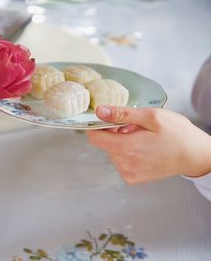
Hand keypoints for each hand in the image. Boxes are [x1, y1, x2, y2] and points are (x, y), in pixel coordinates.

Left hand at [87, 106, 210, 183]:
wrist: (196, 156)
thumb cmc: (178, 134)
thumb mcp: (151, 117)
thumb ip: (122, 114)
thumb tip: (100, 112)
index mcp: (126, 147)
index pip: (94, 137)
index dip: (98, 126)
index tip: (109, 119)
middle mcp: (124, 164)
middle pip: (105, 144)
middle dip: (115, 133)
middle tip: (136, 128)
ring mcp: (128, 173)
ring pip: (113, 152)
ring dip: (122, 143)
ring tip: (143, 138)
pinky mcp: (133, 178)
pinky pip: (121, 162)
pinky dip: (128, 153)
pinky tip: (144, 149)